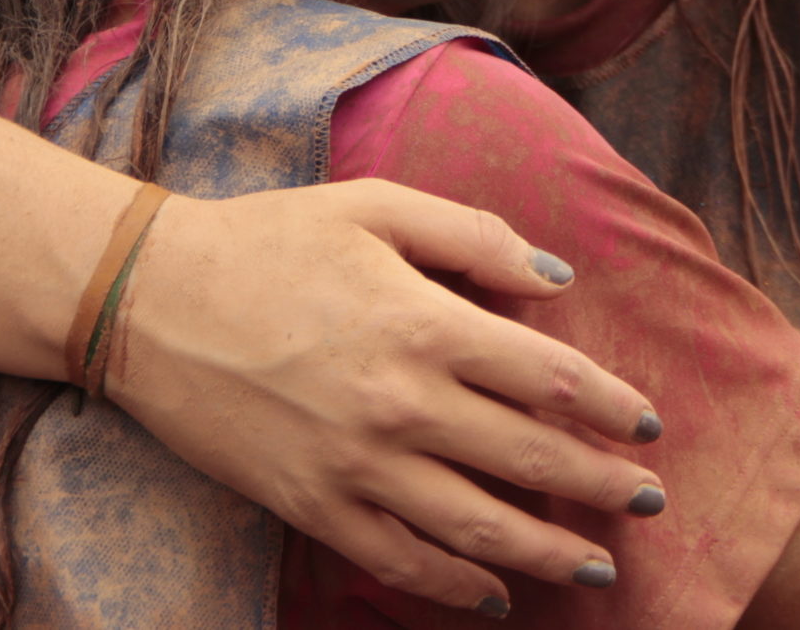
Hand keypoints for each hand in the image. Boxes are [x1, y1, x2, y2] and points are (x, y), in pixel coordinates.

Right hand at [109, 180, 666, 616]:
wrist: (148, 299)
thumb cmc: (268, 240)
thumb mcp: (375, 208)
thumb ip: (475, 237)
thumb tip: (558, 281)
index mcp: (425, 324)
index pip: (552, 379)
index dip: (614, 407)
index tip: (650, 425)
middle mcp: (401, 404)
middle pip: (532, 459)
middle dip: (604, 488)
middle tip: (651, 502)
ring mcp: (356, 466)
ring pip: (478, 529)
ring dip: (548, 554)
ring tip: (598, 567)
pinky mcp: (312, 506)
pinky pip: (400, 560)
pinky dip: (455, 587)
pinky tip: (494, 595)